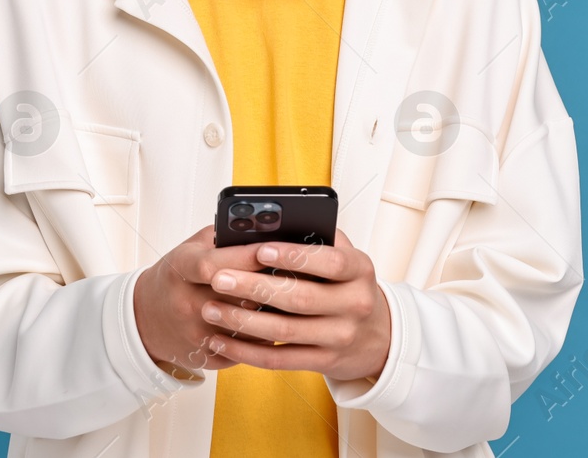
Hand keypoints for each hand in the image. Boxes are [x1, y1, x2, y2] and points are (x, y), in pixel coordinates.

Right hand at [133, 225, 281, 374]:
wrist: (146, 317)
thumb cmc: (177, 276)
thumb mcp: (191, 248)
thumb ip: (223, 236)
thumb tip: (263, 228)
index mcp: (181, 270)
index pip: (216, 264)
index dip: (249, 258)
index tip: (277, 250)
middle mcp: (186, 303)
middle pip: (237, 298)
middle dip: (269, 287)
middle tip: (297, 277)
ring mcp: (195, 334)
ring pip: (247, 328)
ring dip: (273, 316)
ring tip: (292, 302)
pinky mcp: (205, 356)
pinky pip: (245, 350)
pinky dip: (263, 338)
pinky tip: (275, 325)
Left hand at [196, 228, 391, 381]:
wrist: (376, 336)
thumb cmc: (347, 285)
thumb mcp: (345, 257)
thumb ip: (316, 239)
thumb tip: (270, 225)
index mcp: (360, 269)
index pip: (330, 261)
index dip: (295, 256)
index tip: (259, 249)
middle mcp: (355, 304)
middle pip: (299, 298)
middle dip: (253, 287)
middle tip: (219, 279)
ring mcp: (340, 337)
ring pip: (284, 330)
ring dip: (242, 321)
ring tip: (211, 308)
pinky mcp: (324, 362)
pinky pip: (279, 359)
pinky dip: (246, 351)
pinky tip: (221, 340)